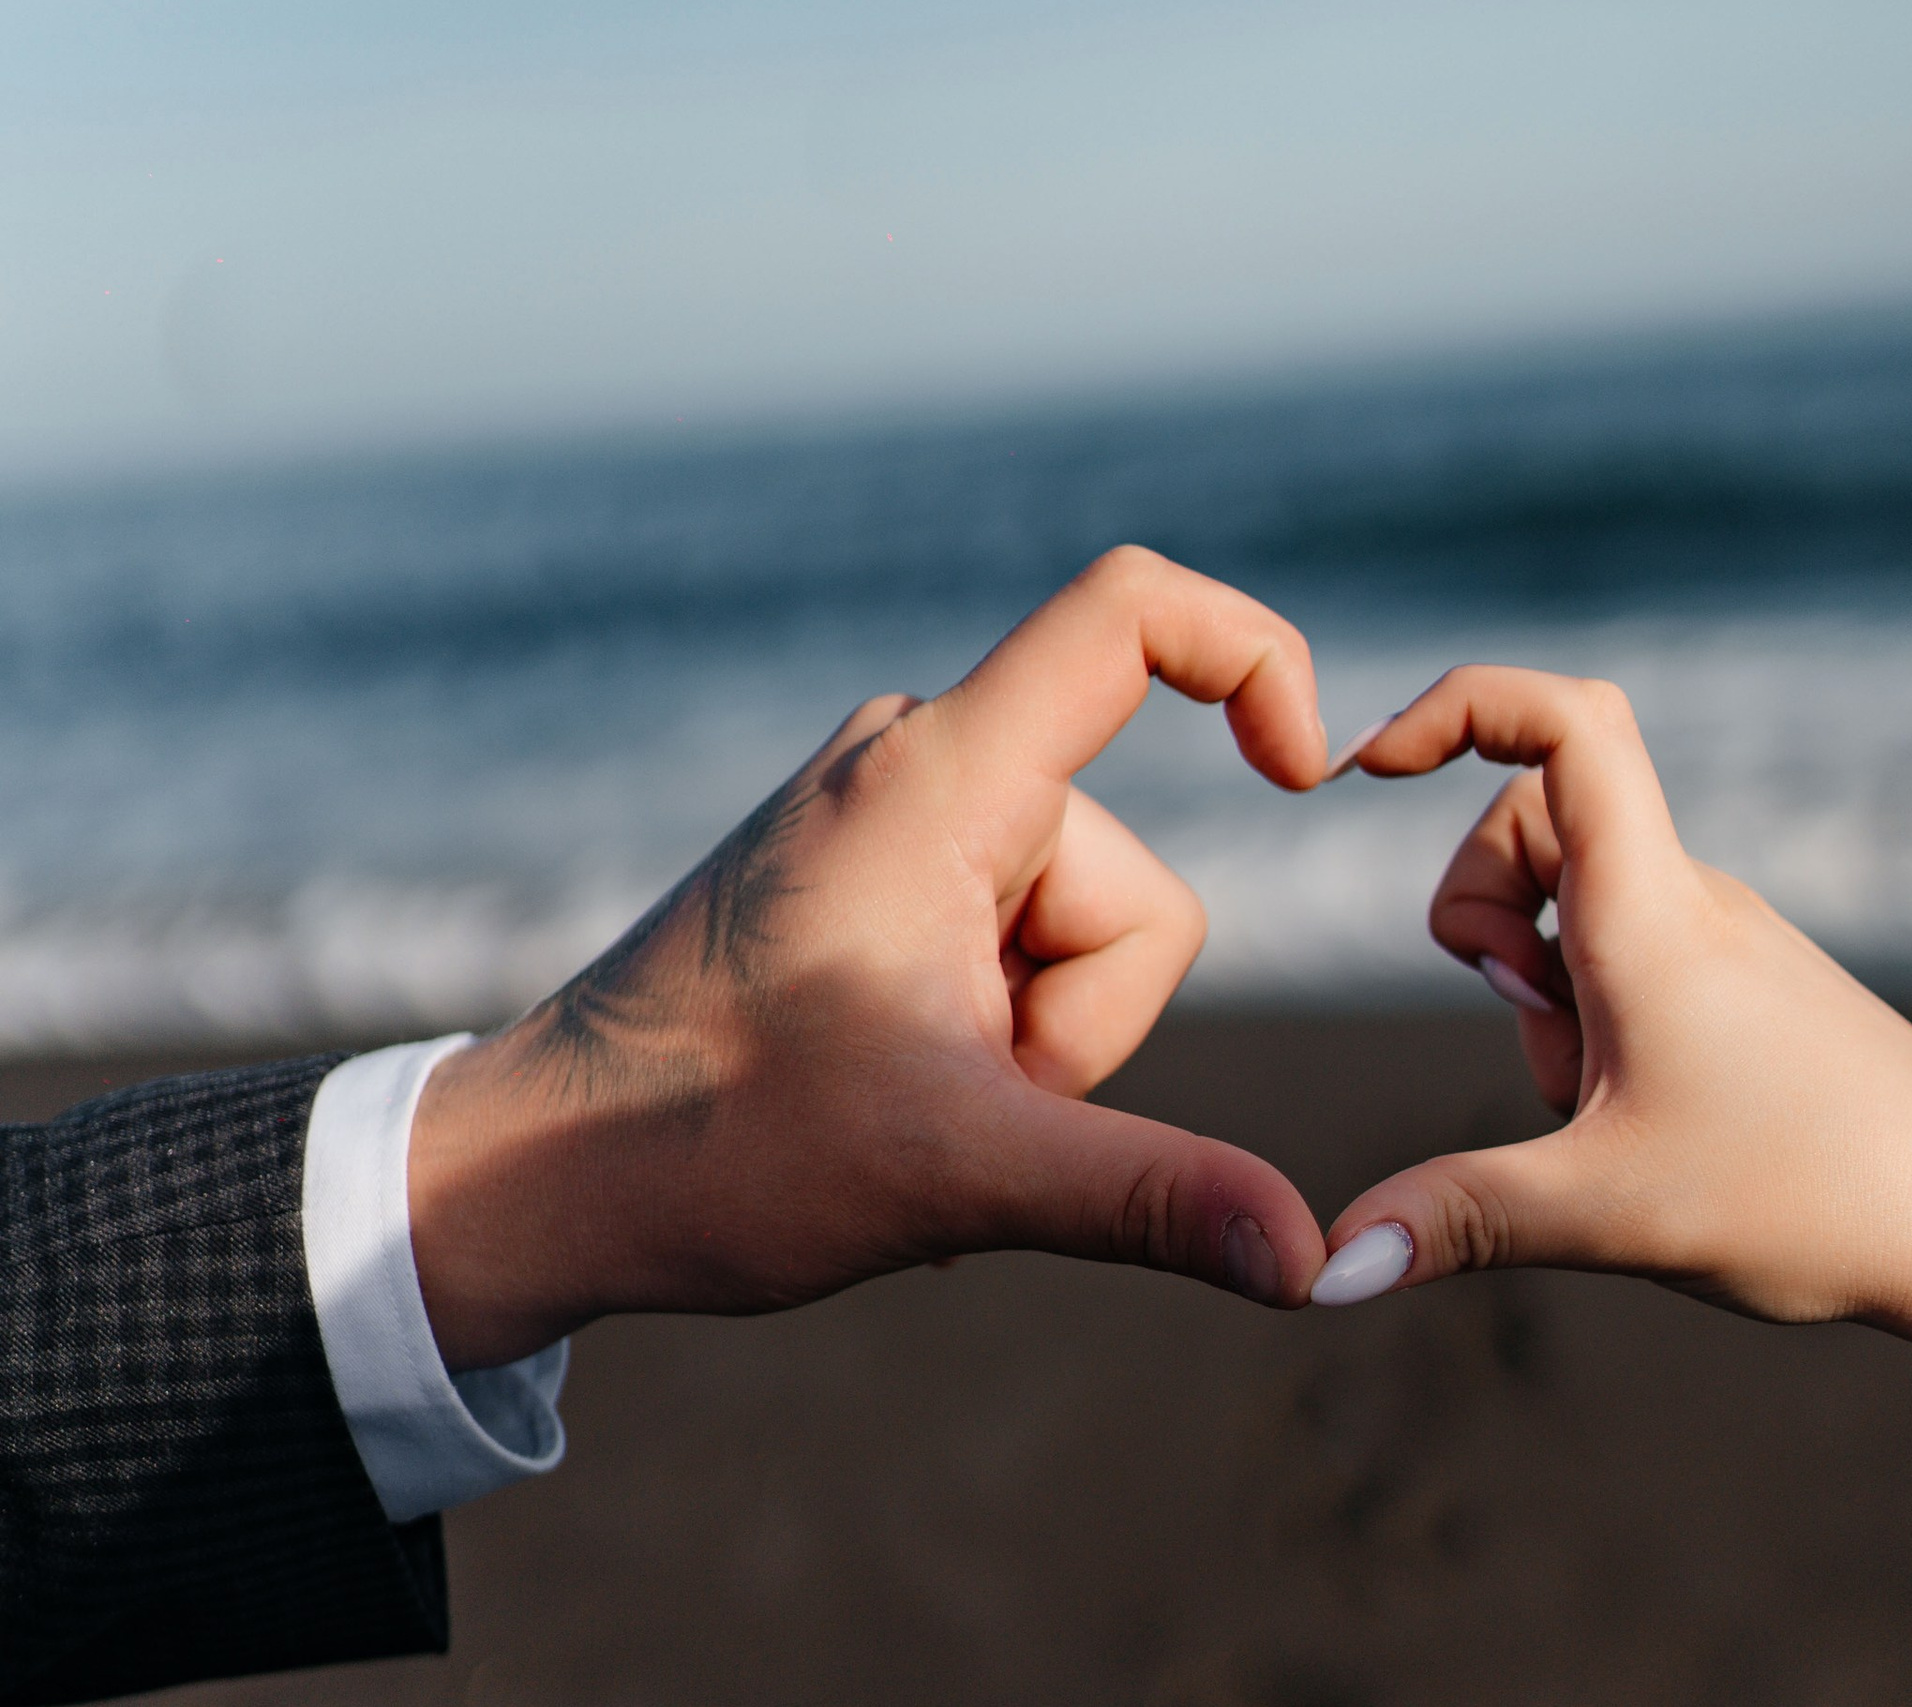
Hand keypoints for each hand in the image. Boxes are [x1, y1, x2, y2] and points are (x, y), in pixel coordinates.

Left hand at [411, 548, 1334, 1368]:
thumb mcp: (961, 1172)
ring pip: (1074, 935)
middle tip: (949, 1100)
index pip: (1130, 614)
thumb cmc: (713, 1150)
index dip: (1254, 659)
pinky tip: (901, 1110)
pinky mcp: (866, 878)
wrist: (529, 1176)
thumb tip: (1312, 1264)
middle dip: (1078, 1025)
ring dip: (1028, 1048)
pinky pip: (1006, 944)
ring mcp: (886, 822)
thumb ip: (1152, 1199)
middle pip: (1127, 882)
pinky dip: (989, 1039)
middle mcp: (914, 766)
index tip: (1303, 771)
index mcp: (940, 779)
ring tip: (905, 1107)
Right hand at [1319, 665, 1911, 1369]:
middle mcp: (1688, 901)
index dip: (1459, 706)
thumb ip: (1456, 1221)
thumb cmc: (1812, 1201)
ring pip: (1572, 908)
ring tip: (1607, 1111)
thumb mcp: (1605, 1213)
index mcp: (1652, 914)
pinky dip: (1592, 1024)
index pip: (1563, 723)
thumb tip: (1328, 1270)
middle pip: (1532, 821)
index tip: (1373, 767)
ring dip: (1542, 996)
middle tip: (1545, 1044)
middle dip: (1484, 921)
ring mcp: (1721, 939)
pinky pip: (1624, 962)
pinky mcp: (1742, 986)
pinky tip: (1644, 1120)